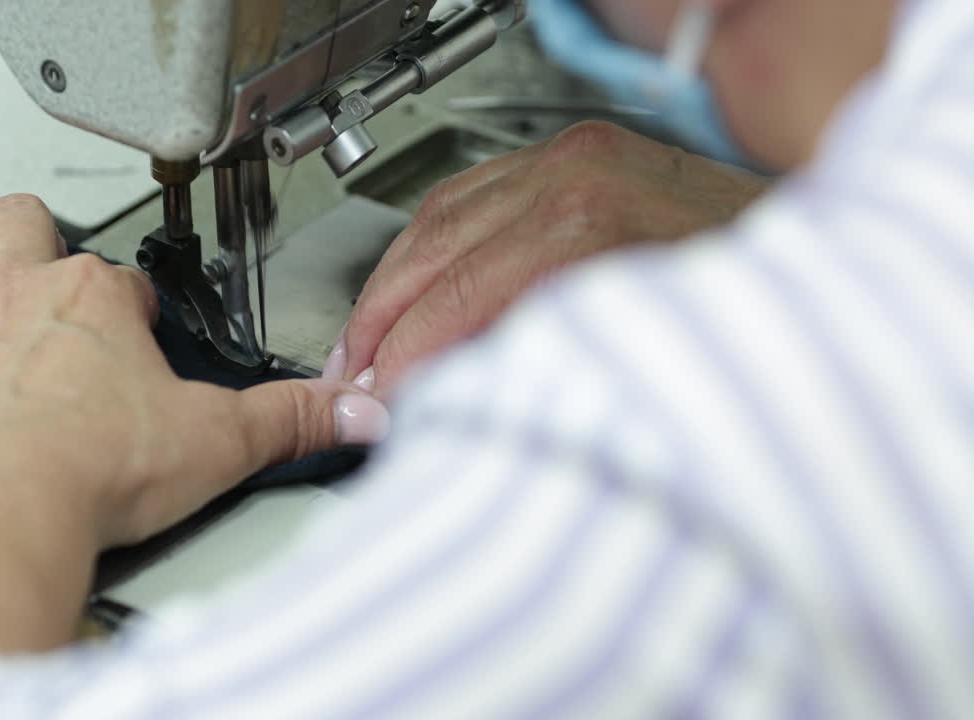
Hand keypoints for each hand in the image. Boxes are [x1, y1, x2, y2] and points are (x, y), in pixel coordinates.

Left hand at [0, 194, 387, 665]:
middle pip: (17, 220)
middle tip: (50, 274)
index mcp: (93, 297)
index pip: (119, 275)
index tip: (139, 332)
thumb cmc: (94, 472)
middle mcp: (14, 293)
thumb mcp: (218, 442)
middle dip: (32, 236)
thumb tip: (353, 411)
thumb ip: (290, 420)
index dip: (132, 303)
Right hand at [326, 121, 767, 396]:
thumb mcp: (654, 350)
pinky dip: (424, 244)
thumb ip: (543, 366)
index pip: (457, 295)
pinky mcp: (570, 157)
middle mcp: (571, 174)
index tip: (379, 403)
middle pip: (432, 253)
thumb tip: (461, 401)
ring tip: (361, 341)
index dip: (406, 356)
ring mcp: (568, 157)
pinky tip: (409, 283)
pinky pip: (466, 195)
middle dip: (379, 323)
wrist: (826, 238)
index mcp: (588, 218)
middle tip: (351, 378)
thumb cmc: (756, 299)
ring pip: (436, 218)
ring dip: (389, 283)